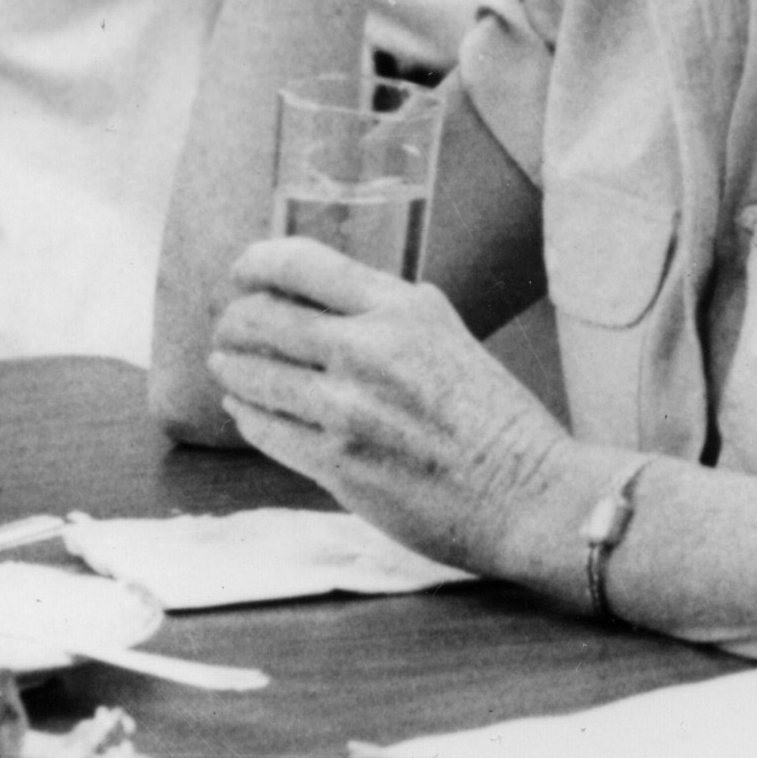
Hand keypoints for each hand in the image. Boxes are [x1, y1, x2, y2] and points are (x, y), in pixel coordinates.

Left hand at [204, 243, 583, 573]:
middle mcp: (368, 349)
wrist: (528, 494)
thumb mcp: (450, 338)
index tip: (241, 274)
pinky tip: (246, 412)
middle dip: (234, 323)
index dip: (256, 263)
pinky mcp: (337, 464)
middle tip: (228, 331)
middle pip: (262, 318)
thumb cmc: (499, 422)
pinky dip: (248, 417)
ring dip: (233, 371)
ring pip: (254, 376)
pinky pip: (267, 431)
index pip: (301, 264)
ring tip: (228, 369)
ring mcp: (347, 409)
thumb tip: (330, 305)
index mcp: (401, 308)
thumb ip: (391, 317)